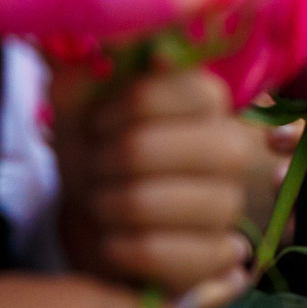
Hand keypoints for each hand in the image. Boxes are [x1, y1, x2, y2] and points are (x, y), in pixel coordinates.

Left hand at [55, 68, 261, 303]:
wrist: (97, 219)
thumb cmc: (97, 152)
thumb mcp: (80, 106)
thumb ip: (81, 73)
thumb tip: (74, 52)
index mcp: (207, 101)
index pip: (185, 90)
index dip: (124, 107)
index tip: (97, 124)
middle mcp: (232, 148)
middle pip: (178, 145)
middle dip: (117, 159)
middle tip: (94, 167)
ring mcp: (229, 205)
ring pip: (172, 202)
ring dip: (115, 203)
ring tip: (100, 203)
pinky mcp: (217, 256)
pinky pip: (175, 256)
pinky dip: (129, 249)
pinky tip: (112, 242)